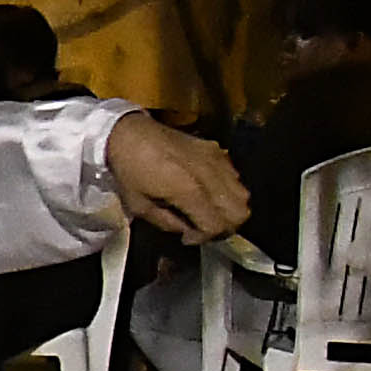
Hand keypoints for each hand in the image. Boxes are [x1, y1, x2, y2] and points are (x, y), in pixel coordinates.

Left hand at [105, 112, 249, 241]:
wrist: (128, 133)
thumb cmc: (129, 170)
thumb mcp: (140, 206)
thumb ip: (168, 224)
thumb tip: (187, 231)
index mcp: (190, 191)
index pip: (216, 225)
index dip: (204, 238)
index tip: (187, 237)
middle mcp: (210, 176)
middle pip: (240, 213)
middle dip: (223, 227)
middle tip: (202, 228)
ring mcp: (217, 161)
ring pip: (242, 195)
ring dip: (228, 209)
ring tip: (206, 211)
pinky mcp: (217, 151)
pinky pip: (234, 177)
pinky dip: (226, 190)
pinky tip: (205, 190)